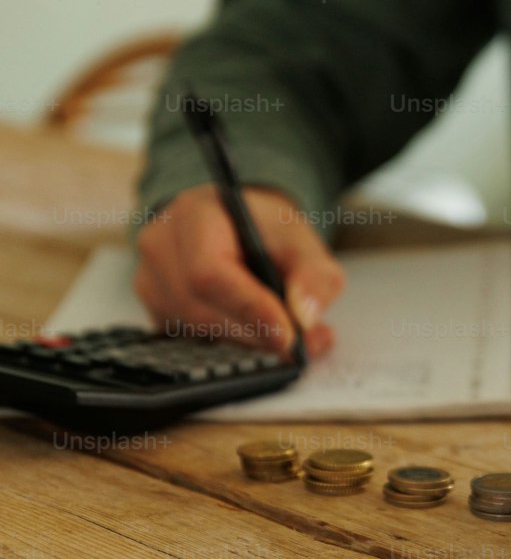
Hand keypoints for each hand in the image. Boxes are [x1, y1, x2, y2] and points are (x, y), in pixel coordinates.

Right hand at [134, 185, 344, 358]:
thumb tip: (304, 317)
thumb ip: (313, 274)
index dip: (248, 308)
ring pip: (196, 331)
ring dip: (245, 342)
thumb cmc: (266, 230)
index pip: (209, 272)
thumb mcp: (302, 240)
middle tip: (300, 345)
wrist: (236, 226)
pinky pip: (189, 340)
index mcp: (195, 214)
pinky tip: (256, 332)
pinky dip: (229, 344)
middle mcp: (160, 245)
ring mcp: (150, 280)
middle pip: (201, 309)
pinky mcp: (154, 309)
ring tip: (286, 335)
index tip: (287, 335)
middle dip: (254, 333)